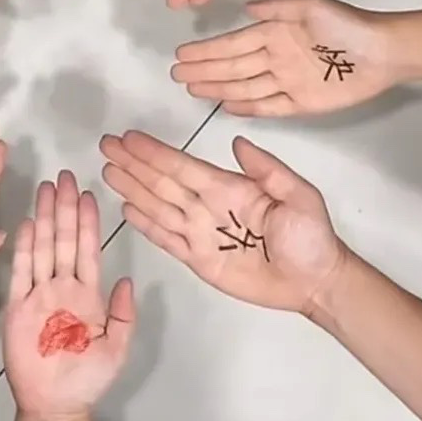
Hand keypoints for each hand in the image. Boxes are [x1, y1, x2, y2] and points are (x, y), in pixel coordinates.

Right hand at [3, 171, 135, 418]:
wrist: (56, 404)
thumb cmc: (88, 379)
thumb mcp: (117, 346)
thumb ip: (123, 314)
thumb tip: (127, 279)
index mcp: (89, 294)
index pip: (89, 249)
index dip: (89, 222)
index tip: (89, 194)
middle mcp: (64, 287)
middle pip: (65, 240)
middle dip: (66, 208)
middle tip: (65, 176)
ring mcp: (41, 295)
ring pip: (44, 248)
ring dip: (45, 218)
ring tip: (46, 189)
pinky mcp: (19, 308)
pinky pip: (22, 273)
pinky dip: (24, 249)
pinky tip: (26, 224)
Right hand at [100, 129, 345, 313]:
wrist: (314, 282)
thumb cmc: (312, 238)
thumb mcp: (300, 196)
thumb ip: (268, 169)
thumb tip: (237, 142)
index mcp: (230, 189)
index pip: (184, 167)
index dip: (155, 153)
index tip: (130, 138)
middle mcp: (209, 207)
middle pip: (163, 183)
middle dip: (134, 164)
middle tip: (106, 144)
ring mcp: (201, 234)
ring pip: (159, 207)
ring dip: (132, 189)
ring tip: (108, 170)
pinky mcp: (199, 260)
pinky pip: (167, 239)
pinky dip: (146, 225)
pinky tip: (127, 209)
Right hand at [172, 0, 398, 115]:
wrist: (381, 51)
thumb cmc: (347, 25)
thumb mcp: (311, 6)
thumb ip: (277, 7)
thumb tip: (245, 7)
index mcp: (274, 33)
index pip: (232, 44)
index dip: (206, 50)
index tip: (181, 53)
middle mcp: (275, 58)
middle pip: (232, 67)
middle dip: (204, 70)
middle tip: (176, 74)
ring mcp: (286, 82)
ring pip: (244, 87)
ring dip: (218, 88)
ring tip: (192, 89)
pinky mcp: (302, 103)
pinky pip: (269, 106)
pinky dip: (248, 108)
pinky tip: (227, 107)